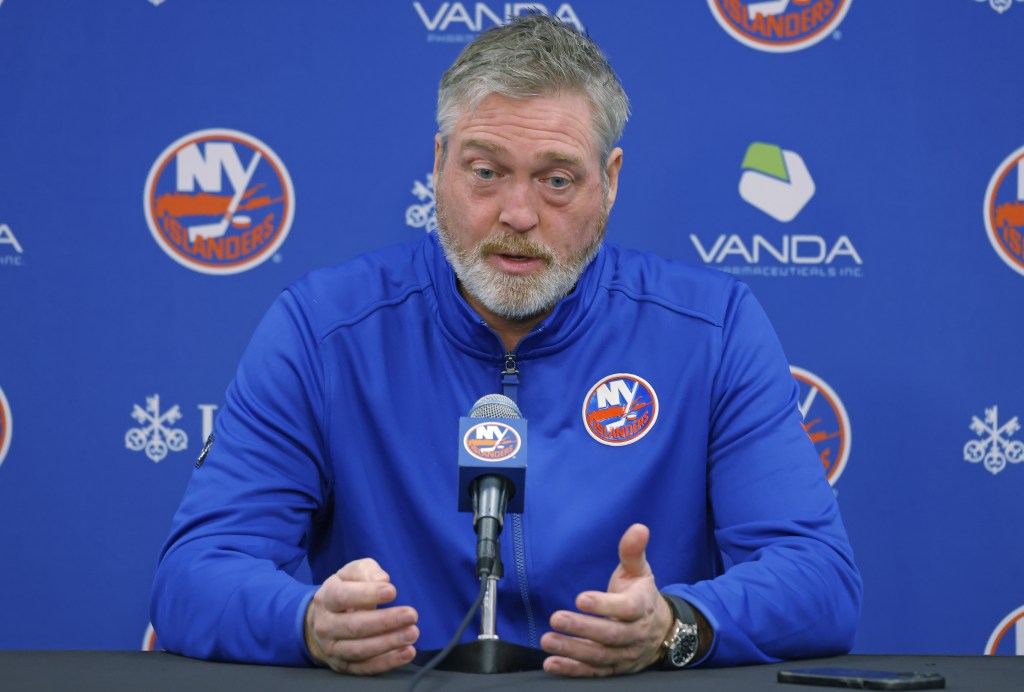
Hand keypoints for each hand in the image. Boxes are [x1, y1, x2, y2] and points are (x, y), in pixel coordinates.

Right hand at [303, 558, 418, 674]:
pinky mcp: (342, 665)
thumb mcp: (352, 573)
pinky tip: (406, 652)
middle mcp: (325, 625)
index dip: (367, 594)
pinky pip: (365, 667)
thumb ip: (367, 571)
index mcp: (326, 598)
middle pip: (354, 626)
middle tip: (411, 615)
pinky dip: (387, 662)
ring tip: (412, 633)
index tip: (392, 591)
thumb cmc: (345, 591)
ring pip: (360, 650)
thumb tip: (382, 580)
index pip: (343, 596)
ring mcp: (332, 648)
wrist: (322, 620)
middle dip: (385, 621)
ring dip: (388, 643)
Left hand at [541, 523, 672, 676]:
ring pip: (599, 656)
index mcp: (641, 607)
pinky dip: (572, 670)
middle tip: (557, 618)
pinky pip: (594, 672)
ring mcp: (625, 654)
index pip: (626, 609)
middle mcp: (635, 634)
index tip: (581, 598)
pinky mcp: (615, 668)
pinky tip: (552, 664)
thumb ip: (633, 551)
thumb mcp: (640, 572)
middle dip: (582, 628)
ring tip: (548, 641)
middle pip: (610, 635)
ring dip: (572, 650)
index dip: (604, 605)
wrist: (662, 631)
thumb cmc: (642, 596)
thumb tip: (639, 528)